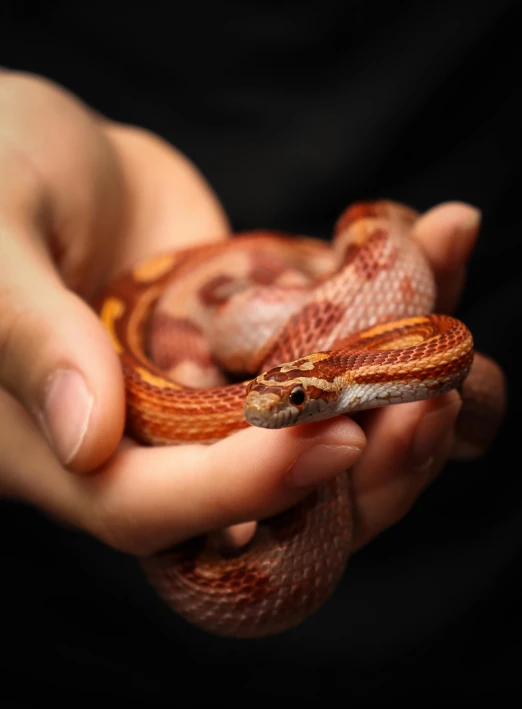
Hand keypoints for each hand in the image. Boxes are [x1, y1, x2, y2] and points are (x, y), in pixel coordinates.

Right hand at [0, 70, 480, 556]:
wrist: (49, 147)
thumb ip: (25, 334)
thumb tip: (87, 440)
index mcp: (57, 445)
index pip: (146, 509)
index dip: (237, 491)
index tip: (329, 436)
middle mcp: (141, 442)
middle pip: (252, 512)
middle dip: (351, 480)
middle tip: (426, 407)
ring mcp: (208, 400)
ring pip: (309, 448)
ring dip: (391, 410)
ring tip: (450, 350)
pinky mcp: (256, 352)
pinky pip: (328, 366)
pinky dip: (389, 325)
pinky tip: (437, 258)